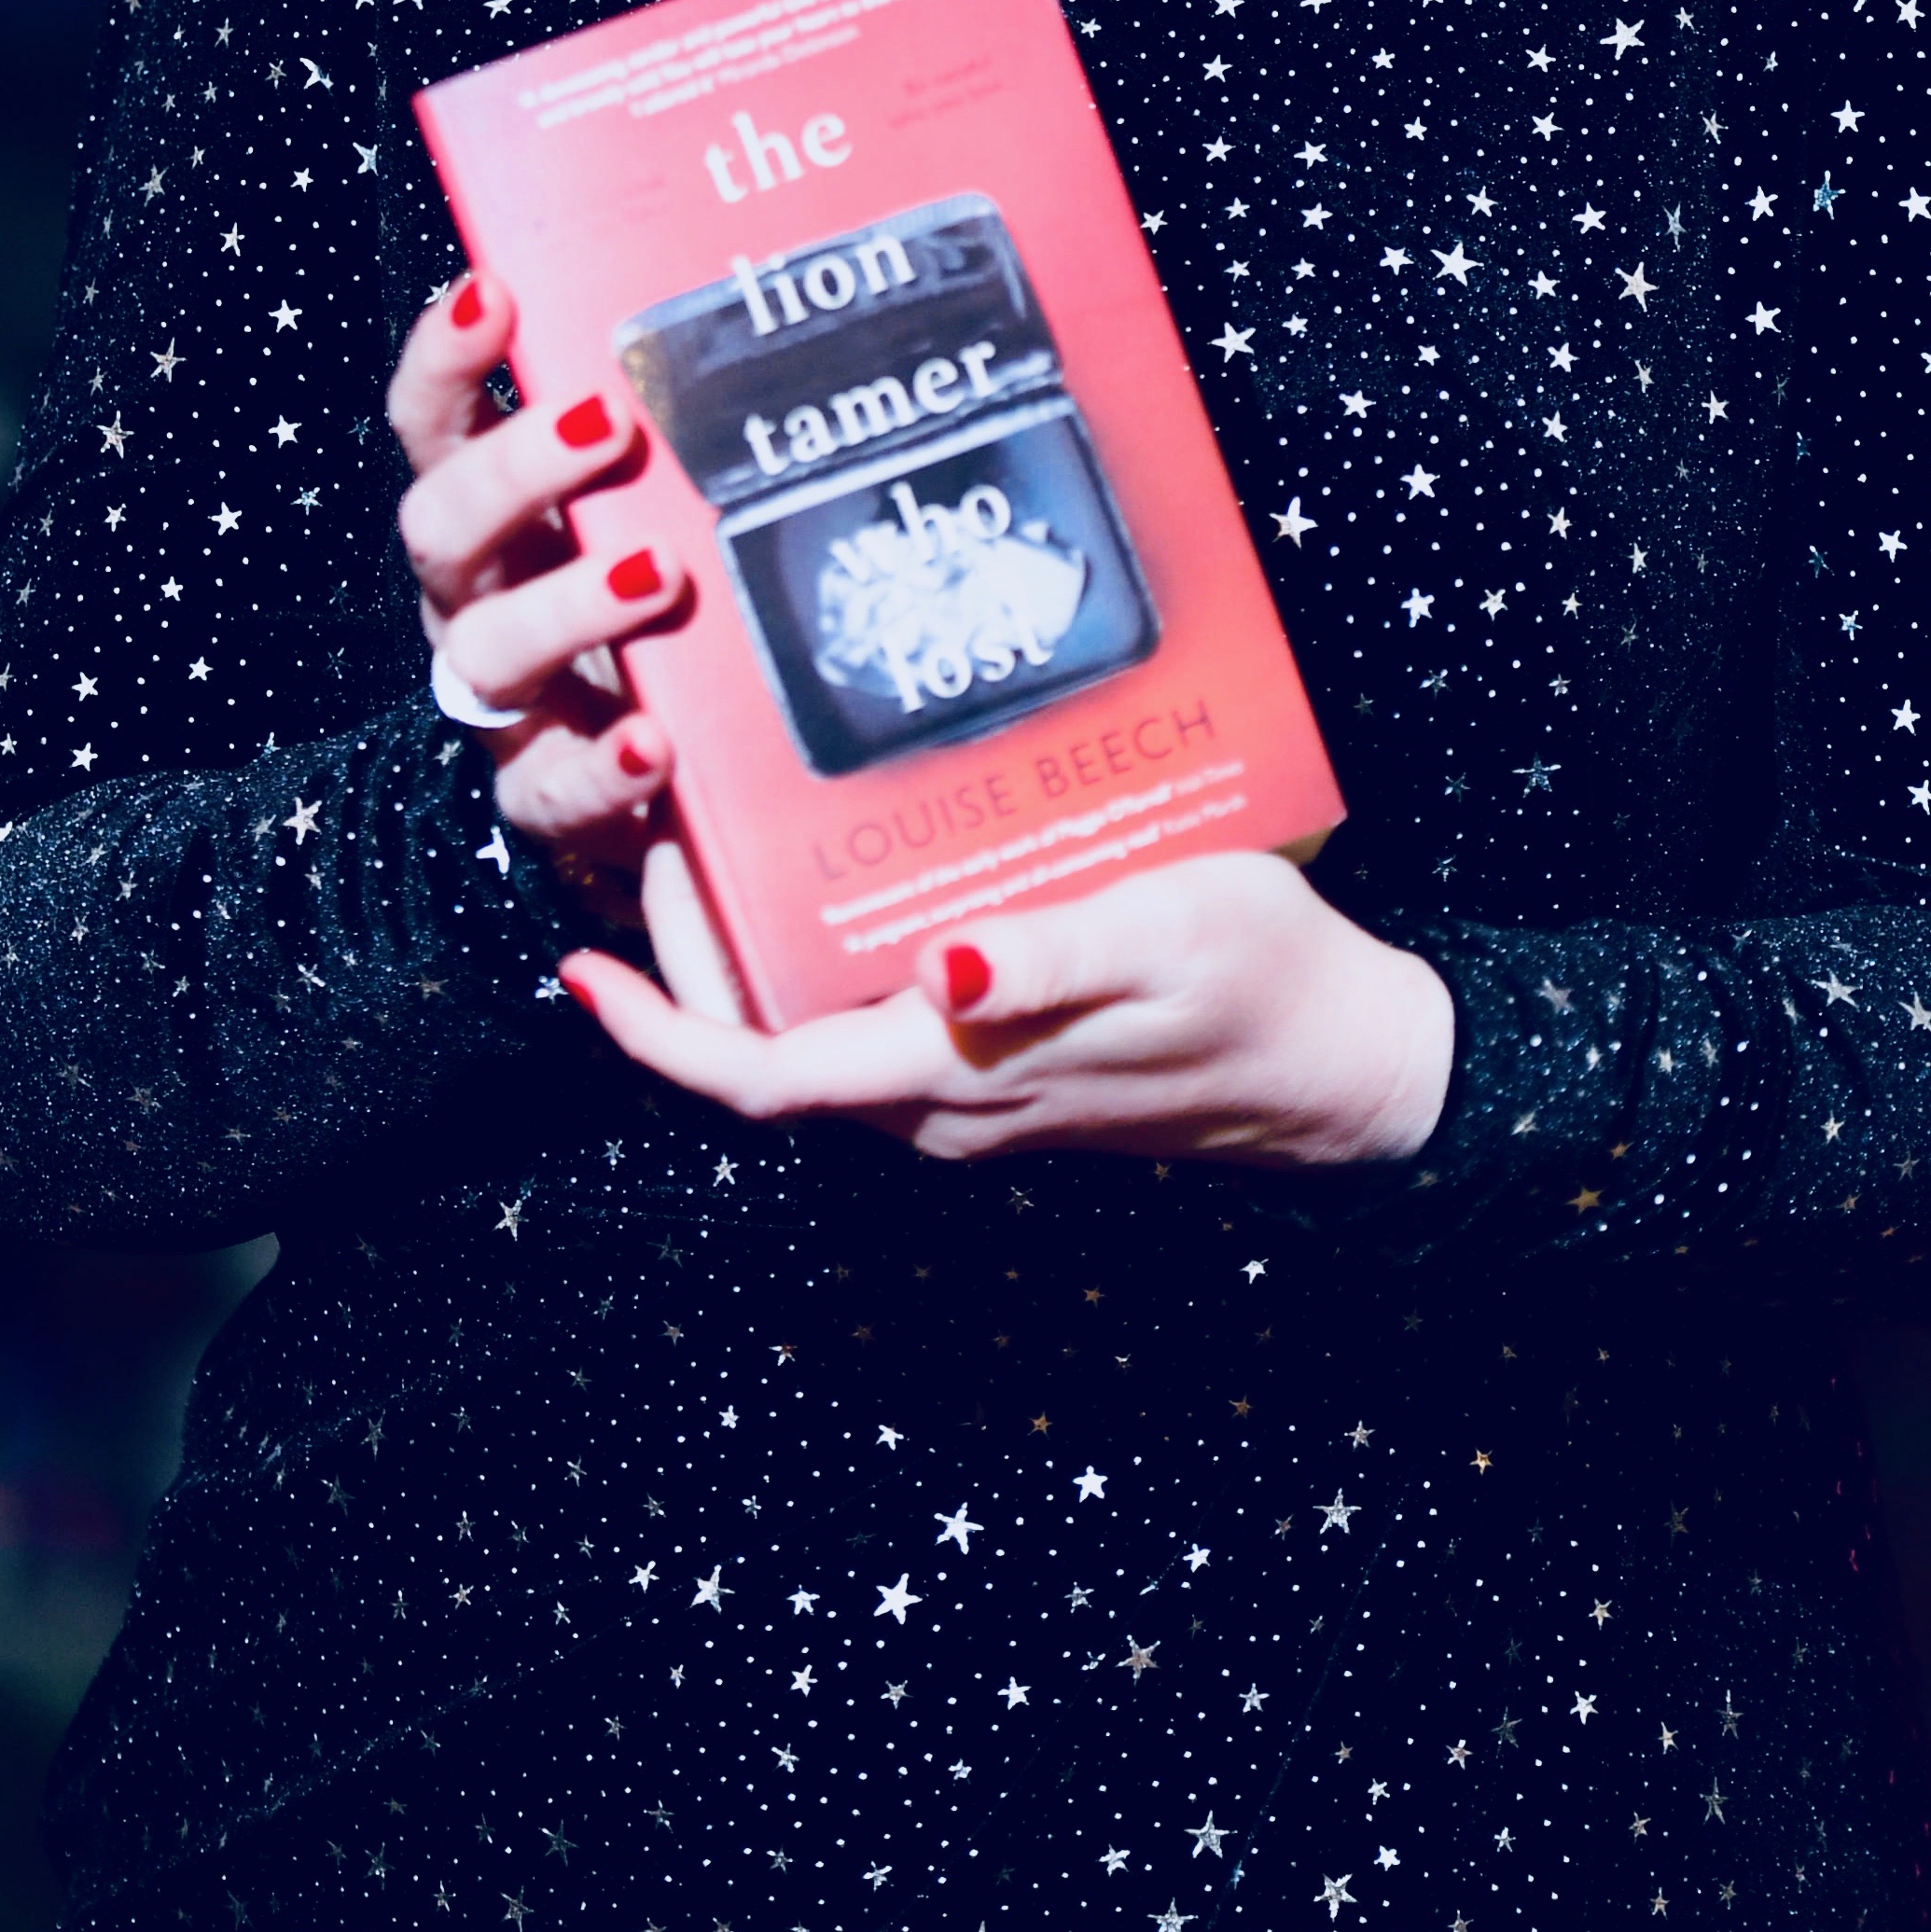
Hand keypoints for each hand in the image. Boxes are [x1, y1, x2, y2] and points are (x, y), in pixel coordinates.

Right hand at [387, 267, 694, 925]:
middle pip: (443, 525)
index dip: (444, 358)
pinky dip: (600, 766)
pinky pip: (552, 789)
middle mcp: (480, 598)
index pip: (437, 424)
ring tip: (656, 572)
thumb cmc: (682, 615)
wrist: (681, 792)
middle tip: (610, 424)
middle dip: (516, 469)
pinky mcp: (547, 799)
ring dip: (565, 604)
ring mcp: (507, 705)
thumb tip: (806, 301)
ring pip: (486, 650)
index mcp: (499, 517)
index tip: (492, 291)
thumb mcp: (679, 518)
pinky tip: (655, 741)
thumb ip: (702, 437)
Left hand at [556, 850, 1456, 1170]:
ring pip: (807, 1042)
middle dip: (685, 959)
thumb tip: (937, 970)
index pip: (761, 1079)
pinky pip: (865, 1030)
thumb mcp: (1165, 941)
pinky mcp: (996, 1070)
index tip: (583, 963)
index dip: (659, 1031)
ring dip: (743, 958)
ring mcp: (965, 1098)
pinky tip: (829, 876)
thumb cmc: (1263, 985)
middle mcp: (937, 1107)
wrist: (1347, 1065)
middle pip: (761, 1053)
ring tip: (713, 832)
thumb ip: (1047, 960)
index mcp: (954, 1077)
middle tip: (658, 824)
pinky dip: (813, 961)